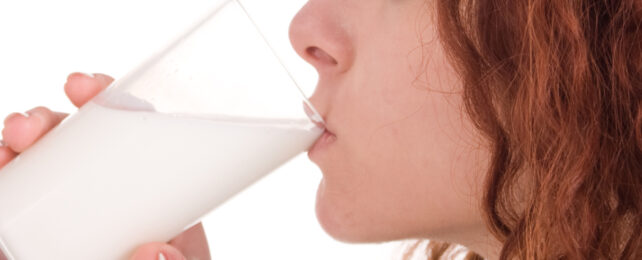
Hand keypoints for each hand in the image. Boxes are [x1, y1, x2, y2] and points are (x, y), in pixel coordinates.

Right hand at [0, 73, 210, 259]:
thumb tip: (156, 254)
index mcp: (150, 202)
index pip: (129, 140)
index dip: (106, 105)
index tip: (83, 86)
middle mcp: (108, 205)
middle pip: (75, 149)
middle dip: (46, 122)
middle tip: (32, 125)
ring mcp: (67, 224)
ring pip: (36, 172)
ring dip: (15, 147)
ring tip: (10, 144)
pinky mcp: (34, 240)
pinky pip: (13, 204)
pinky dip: (3, 182)